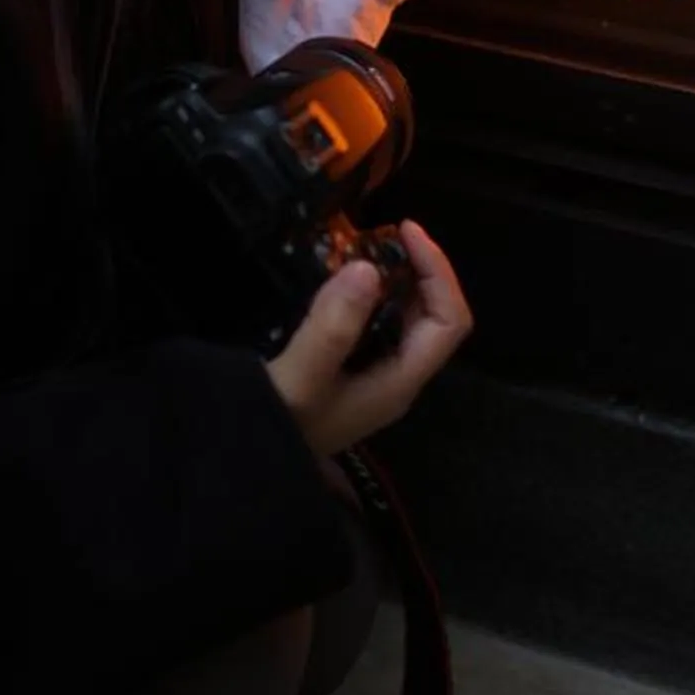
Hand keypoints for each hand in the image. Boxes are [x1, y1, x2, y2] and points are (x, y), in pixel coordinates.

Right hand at [263, 221, 472, 455]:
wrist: (246, 462)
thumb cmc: (278, 422)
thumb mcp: (300, 376)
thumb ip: (334, 326)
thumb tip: (368, 269)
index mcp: (399, 381)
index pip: (448, 320)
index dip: (437, 271)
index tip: (404, 231)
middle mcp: (397, 378)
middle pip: (435, 316)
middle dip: (420, 269)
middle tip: (385, 232)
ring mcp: (377, 377)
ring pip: (408, 319)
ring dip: (398, 280)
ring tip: (367, 244)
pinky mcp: (354, 372)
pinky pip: (379, 324)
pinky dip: (372, 295)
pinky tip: (344, 278)